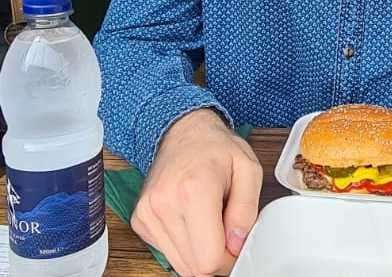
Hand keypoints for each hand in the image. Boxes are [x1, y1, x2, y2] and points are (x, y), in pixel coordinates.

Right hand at [131, 108, 262, 276]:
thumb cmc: (216, 147)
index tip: (235, 242)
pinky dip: (183, 243)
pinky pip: (165, 251)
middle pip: (193, 267)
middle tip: (224, 229)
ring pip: (179, 263)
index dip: (228, 258)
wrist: (184, 130)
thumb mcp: (248, 169)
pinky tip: (190, 217)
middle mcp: (165, 203)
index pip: (208, 259)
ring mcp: (148, 212)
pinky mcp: (140, 219)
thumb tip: (236, 244)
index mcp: (194, 189)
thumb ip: (247, 210)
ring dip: (198, 250)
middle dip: (214, 256)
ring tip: (207, 218)